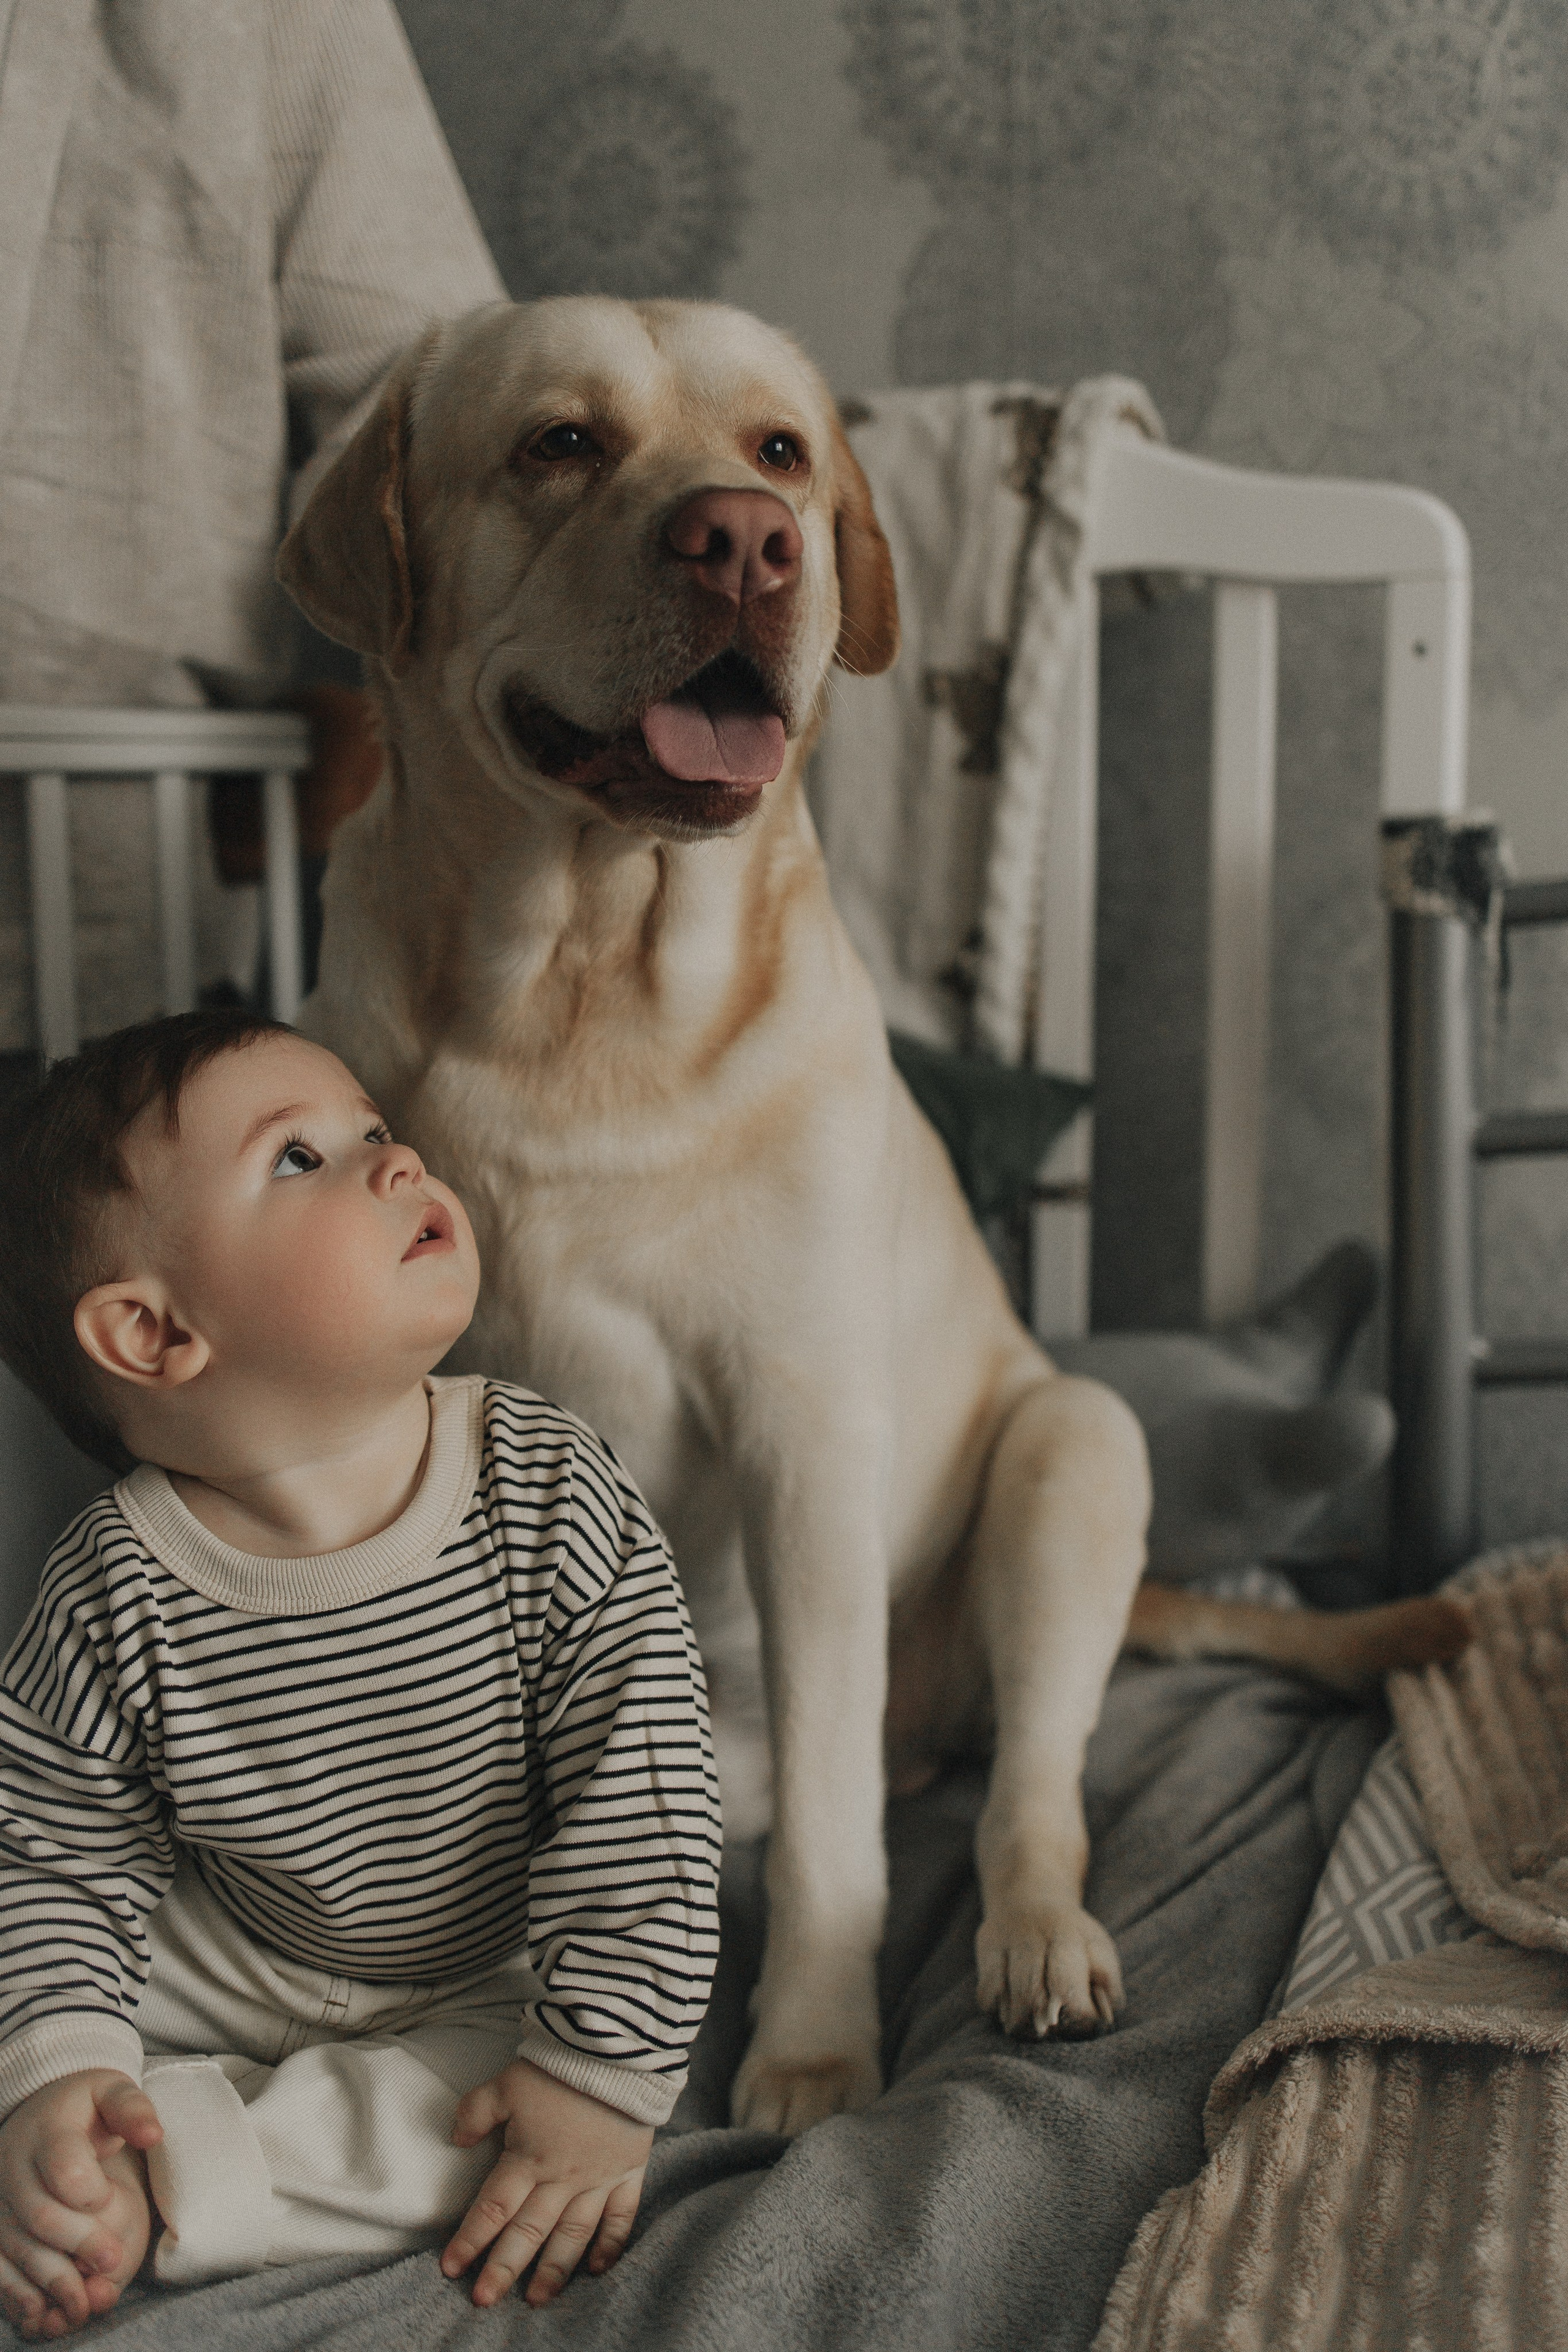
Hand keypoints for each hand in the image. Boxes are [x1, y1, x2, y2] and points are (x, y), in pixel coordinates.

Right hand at [0, 2070, 160, 2338]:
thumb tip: (153, 2134)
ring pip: (16, 2248)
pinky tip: (43, 2310)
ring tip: (85, 2301)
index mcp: (47, 2131)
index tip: (114, 2201)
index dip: (91, 2193)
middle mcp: (13, 2167)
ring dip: (52, 2279)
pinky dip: (18, 2293)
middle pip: (41, 2215)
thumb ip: (132, 2109)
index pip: (65, 2168)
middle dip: (80, 2242)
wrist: (36, 2113)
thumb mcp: (110, 2092)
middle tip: (115, 2261)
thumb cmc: (83, 2107)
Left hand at [440, 2057, 651, 2307]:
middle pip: (527, 2232)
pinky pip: (620, 2218)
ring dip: (552, 2270)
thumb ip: (476, 2113)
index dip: (469, 2240)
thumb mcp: (505, 2083)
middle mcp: (561, 2179)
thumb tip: (456, 2141)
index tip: (450, 2268)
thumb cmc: (558, 2067)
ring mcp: (597, 2179)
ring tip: (535, 2299)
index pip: (492, 2210)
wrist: (617, 2051)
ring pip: (571, 2236)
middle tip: (484, 2301)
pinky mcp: (627, 2172)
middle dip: (503, 2269)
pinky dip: (609, 2246)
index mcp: (527, 2158)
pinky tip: (596, 2270)